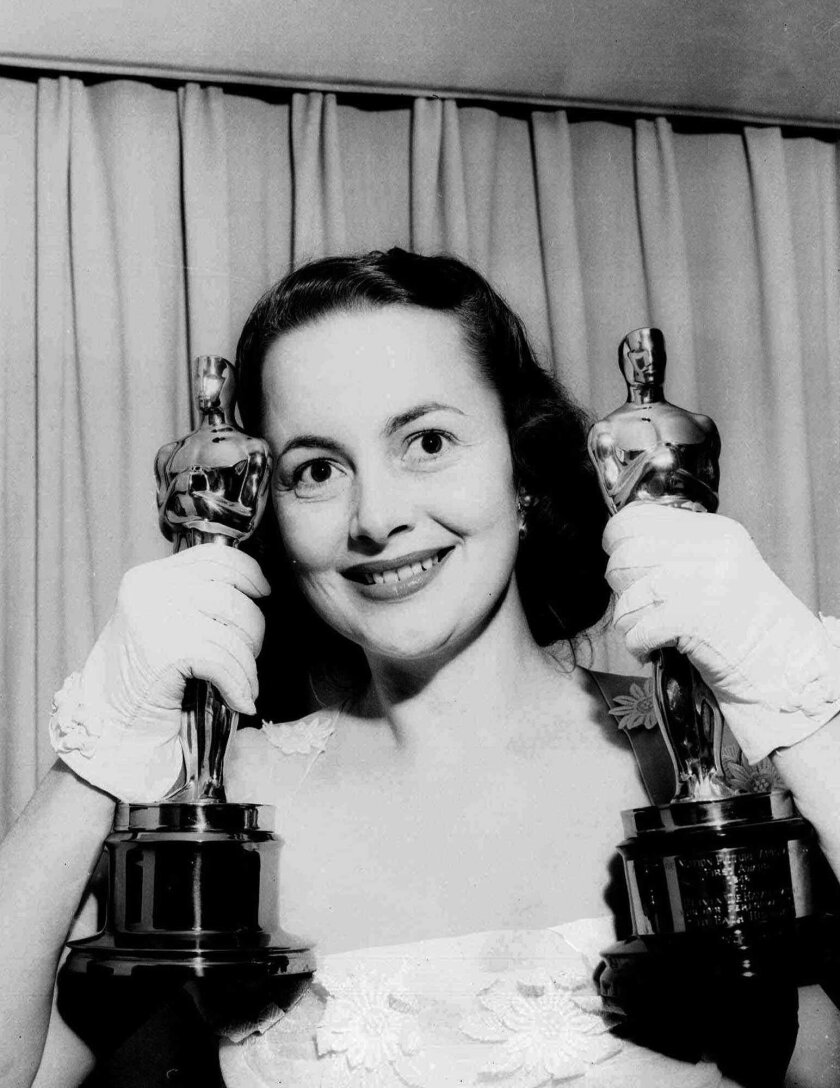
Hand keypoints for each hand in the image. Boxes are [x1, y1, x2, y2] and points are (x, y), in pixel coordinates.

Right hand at [49, 545, 269, 801]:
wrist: (109, 726)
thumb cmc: (144, 679)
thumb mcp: (165, 622)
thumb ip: (196, 598)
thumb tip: (255, 585)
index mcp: (150, 576)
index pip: (215, 557)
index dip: (249, 573)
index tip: (263, 594)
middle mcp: (151, 588)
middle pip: (233, 593)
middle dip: (253, 630)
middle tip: (248, 658)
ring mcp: (157, 615)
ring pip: (235, 628)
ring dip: (248, 663)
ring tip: (245, 684)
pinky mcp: (167, 649)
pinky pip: (225, 662)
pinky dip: (240, 685)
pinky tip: (241, 701)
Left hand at [603, 503, 839, 762]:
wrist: (788, 668)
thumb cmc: (746, 625)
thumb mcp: (720, 569)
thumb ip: (678, 552)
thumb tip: (619, 546)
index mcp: (715, 532)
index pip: (639, 517)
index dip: (617, 540)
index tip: (621, 562)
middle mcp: (711, 550)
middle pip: (626, 552)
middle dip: (620, 584)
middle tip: (637, 606)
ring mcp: (704, 583)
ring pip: (629, 592)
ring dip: (627, 620)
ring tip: (645, 634)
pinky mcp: (696, 620)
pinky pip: (638, 628)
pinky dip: (636, 645)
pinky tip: (649, 651)